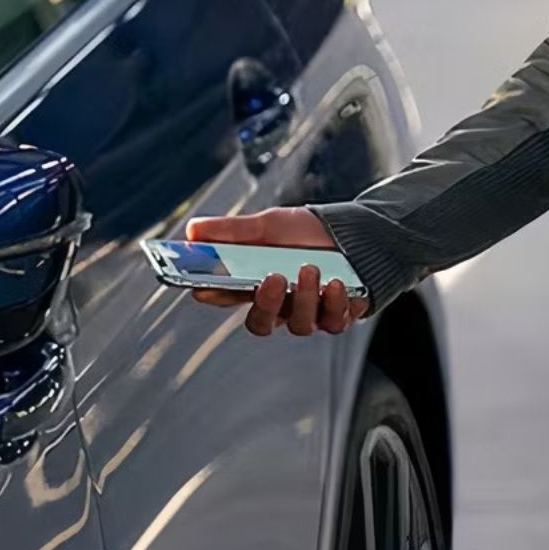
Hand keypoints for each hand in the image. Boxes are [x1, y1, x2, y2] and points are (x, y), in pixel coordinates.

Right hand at [182, 207, 368, 336]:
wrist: (355, 231)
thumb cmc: (306, 232)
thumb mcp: (270, 224)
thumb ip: (233, 231)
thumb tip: (193, 231)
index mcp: (255, 285)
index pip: (226, 297)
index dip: (213, 295)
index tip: (204, 287)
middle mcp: (280, 306)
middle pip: (260, 323)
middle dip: (265, 304)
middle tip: (273, 278)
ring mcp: (309, 314)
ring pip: (298, 325)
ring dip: (304, 298)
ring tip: (311, 268)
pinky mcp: (338, 316)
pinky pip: (334, 322)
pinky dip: (336, 303)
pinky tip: (338, 284)